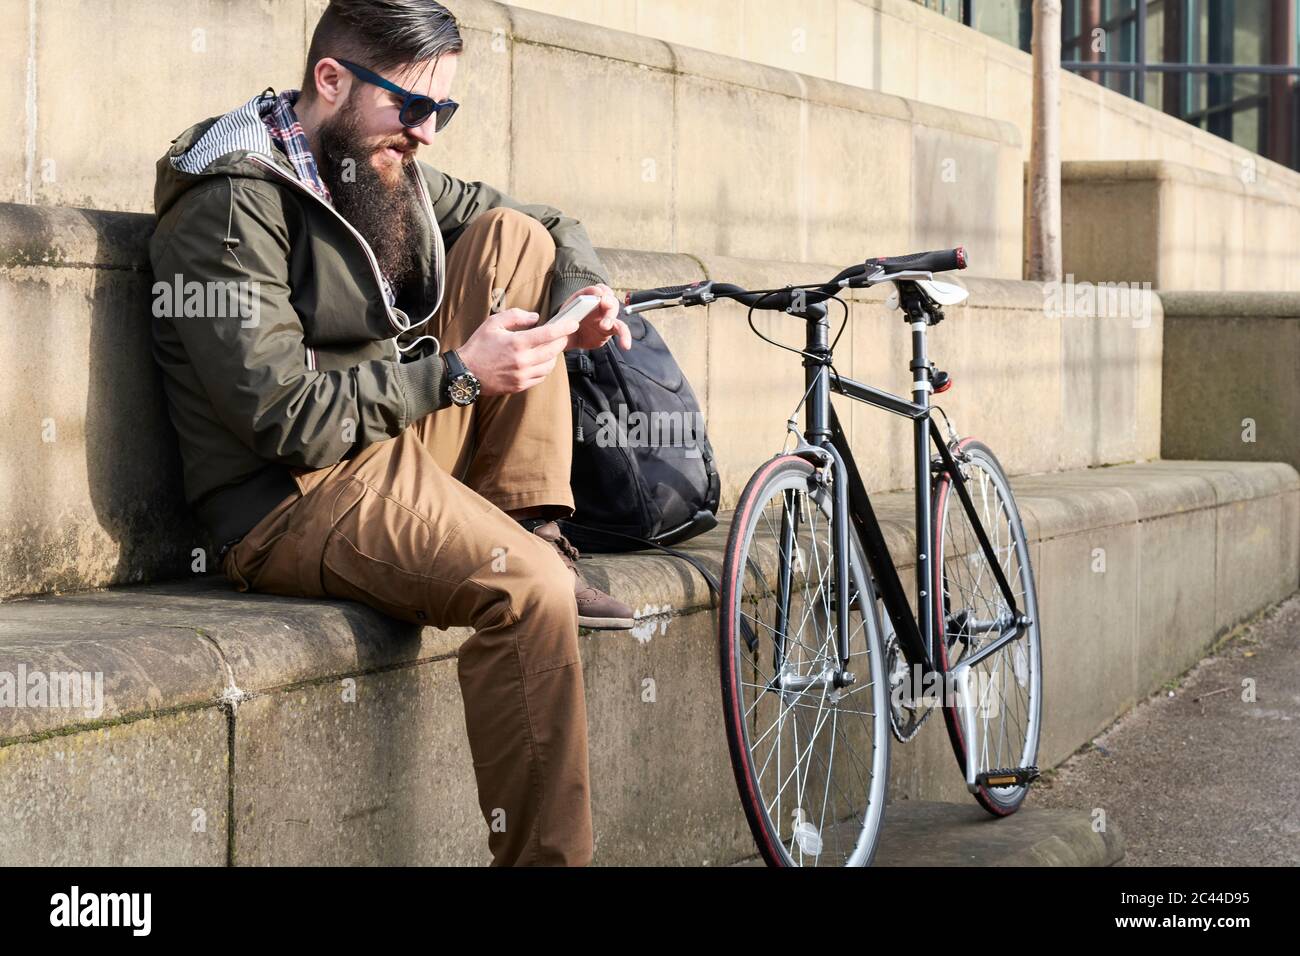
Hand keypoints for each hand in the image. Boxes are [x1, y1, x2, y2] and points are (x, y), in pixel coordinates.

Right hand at [455, 307, 581, 396]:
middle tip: (562, 335)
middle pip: (553, 351)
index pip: (548, 334)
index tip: (573, 323)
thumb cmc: (478, 346)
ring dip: (553, 356)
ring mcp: (522, 376)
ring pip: (549, 366)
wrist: (465, 373)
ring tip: (549, 347)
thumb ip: (515, 316)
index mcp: (517, 343)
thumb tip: (535, 318)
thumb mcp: (493, 323)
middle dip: (561, 341)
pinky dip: (545, 368)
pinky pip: (541, 377)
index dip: (564, 327)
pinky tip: (540, 361)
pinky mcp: (520, 386)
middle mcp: (522, 361)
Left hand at [557, 284, 632, 351]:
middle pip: (611, 301)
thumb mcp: (568, 307)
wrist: (565, 336)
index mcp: (591, 298)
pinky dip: (625, 337)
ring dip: (611, 318)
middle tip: (604, 303)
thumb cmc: (567, 319)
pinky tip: (625, 345)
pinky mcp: (609, 331)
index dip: (602, 290)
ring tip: (604, 325)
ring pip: (616, 316)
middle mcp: (601, 307)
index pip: (600, 289)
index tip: (599, 293)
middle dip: (609, 302)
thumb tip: (593, 295)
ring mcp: (606, 319)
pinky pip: (620, 332)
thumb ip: (579, 299)